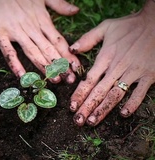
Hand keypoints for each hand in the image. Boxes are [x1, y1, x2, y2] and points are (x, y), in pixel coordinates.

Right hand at [0, 0, 80, 82]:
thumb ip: (59, 4)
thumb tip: (76, 11)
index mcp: (41, 19)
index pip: (58, 40)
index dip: (68, 56)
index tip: (76, 68)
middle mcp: (31, 27)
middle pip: (48, 49)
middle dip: (60, 66)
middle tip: (69, 80)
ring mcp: (15, 31)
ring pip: (33, 52)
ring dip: (44, 67)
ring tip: (54, 80)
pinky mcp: (0, 34)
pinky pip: (9, 52)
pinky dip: (15, 64)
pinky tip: (22, 76)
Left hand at [69, 0, 154, 125]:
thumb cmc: (130, 25)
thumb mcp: (106, 27)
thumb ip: (88, 39)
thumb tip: (72, 49)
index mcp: (105, 58)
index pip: (88, 80)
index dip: (79, 95)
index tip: (71, 107)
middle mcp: (117, 68)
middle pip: (98, 92)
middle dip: (87, 108)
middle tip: (77, 121)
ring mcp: (133, 73)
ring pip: (115, 95)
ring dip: (103, 109)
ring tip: (92, 121)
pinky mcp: (149, 75)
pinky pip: (140, 92)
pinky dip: (132, 103)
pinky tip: (124, 114)